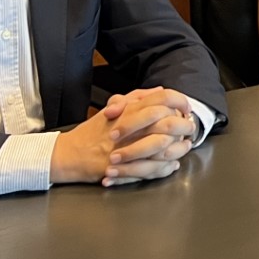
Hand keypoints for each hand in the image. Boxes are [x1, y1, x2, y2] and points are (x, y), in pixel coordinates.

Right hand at [52, 87, 196, 186]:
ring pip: (164, 146)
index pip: (162, 98)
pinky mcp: (123, 167)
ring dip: (179, 147)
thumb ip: (136, 97)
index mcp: (128, 110)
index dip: (180, 101)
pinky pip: (153, 168)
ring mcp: (127, 148)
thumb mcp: (112, 108)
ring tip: (185, 146)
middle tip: (190, 128)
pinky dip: (166, 166)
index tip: (186, 107)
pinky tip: (172, 164)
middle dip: (185, 125)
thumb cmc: (91, 132)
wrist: (68, 155)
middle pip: (169, 121)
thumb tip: (160, 90)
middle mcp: (130, 126)